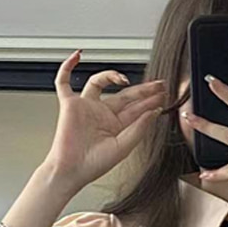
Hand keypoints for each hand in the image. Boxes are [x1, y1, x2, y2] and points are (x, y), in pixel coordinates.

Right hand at [42, 50, 167, 192]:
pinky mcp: (69, 104)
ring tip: (124, 79)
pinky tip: (77, 56)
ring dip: (111, 76)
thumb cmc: (93, 165)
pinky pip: (64, 82)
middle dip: (142, 89)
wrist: (71, 170)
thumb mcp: (123, 148)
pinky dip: (67, 67)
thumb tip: (154, 112)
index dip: (150, 101)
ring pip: (99, 82)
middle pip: (124, 95)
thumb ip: (139, 129)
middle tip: (158, 84)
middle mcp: (102, 114)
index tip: (163, 95)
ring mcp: (86, 107)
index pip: (136, 108)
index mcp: (116, 125)